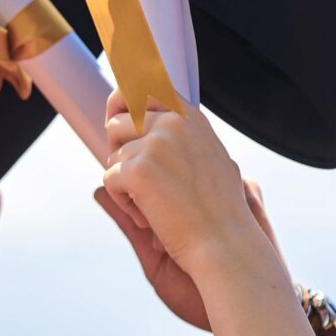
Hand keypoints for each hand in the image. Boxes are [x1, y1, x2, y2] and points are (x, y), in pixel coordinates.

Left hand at [101, 93, 277, 293]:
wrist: (226, 246)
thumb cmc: (219, 212)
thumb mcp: (211, 162)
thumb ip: (180, 139)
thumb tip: (143, 122)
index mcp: (190, 117)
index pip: (144, 89)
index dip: (122, 101)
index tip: (114, 115)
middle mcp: (172, 123)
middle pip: (117, 122)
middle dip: (120, 152)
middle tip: (141, 182)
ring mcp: (155, 144)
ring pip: (113, 157)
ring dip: (126, 186)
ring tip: (155, 207)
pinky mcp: (138, 171)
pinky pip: (109, 181)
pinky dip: (124, 204)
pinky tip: (149, 218)